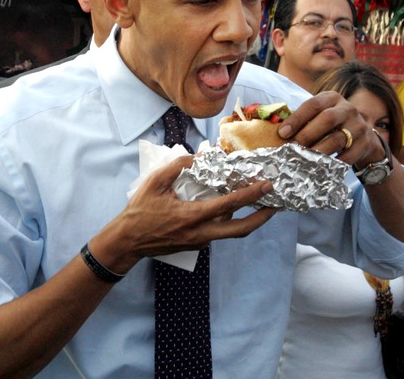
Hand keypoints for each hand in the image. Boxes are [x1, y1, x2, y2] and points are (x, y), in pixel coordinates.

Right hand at [96, 155, 275, 273]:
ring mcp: (199, 242)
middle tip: (276, 204)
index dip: (250, 195)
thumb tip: (195, 156)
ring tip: (259, 203)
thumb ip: (175, 167)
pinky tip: (231, 208)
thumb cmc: (139, 212)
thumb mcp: (154, 184)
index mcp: (192, 217)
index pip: (228, 205)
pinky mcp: (196, 245)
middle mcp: (201, 233)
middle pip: (241, 230)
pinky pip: (218, 232)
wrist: (127, 242)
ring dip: (248, 219)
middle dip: (261, 217)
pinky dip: (230, 221)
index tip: (266, 185)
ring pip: (231, 232)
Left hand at [277, 91, 385, 167]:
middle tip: (292, 148)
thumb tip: (276, 134)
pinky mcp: (366, 143)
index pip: (313, 104)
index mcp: (332, 99)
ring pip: (338, 138)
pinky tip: (320, 168)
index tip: (282, 133)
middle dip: (307, 134)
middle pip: (327, 119)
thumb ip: (302, 121)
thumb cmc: (331, 127)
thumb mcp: (320, 116)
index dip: (296, 119)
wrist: (364, 138)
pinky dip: (333, 163)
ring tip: (303, 160)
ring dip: (318, 151)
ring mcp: (360, 125)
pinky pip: (349, 155)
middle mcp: (347, 109)